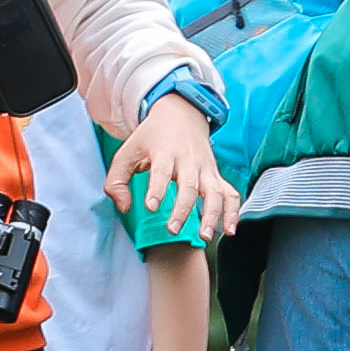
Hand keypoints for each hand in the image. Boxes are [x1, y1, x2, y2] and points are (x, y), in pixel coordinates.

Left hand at [119, 92, 238, 237]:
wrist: (181, 115)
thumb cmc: (151, 138)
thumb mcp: (126, 153)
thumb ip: (116, 181)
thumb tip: (124, 207)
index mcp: (164, 152)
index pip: (162, 171)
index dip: (157, 189)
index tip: (151, 207)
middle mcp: (188, 160)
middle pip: (189, 185)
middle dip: (183, 209)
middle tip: (173, 229)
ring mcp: (206, 168)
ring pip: (214, 191)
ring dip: (212, 214)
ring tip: (204, 235)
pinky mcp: (216, 175)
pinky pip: (230, 193)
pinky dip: (233, 212)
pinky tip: (229, 230)